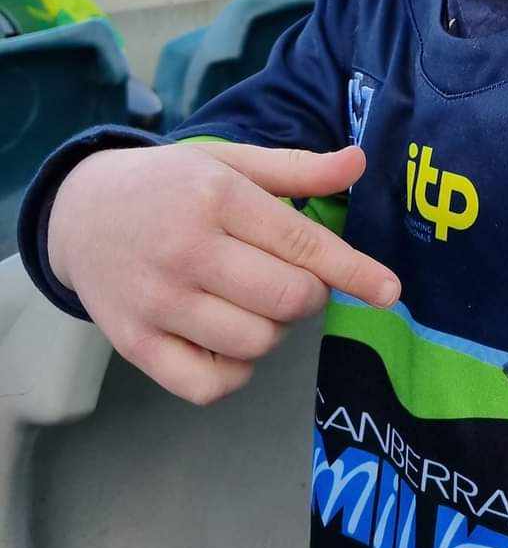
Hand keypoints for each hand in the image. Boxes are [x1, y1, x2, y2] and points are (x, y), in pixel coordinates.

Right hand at [48, 142, 398, 404]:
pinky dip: (235, 372)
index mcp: (217, 198)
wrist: (78, 212)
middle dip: (308, 295)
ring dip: (274, 331)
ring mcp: (157, 302)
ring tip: (254, 303)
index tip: (390, 291)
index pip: (303, 244)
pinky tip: (228, 340)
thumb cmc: (170, 186)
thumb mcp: (231, 162)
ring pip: (255, 344)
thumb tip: (360, 162)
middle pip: (287, 299)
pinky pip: (210, 385)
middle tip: (293, 280)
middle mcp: (186, 250)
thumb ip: (298, 169)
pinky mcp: (135, 345)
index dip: (354, 271)